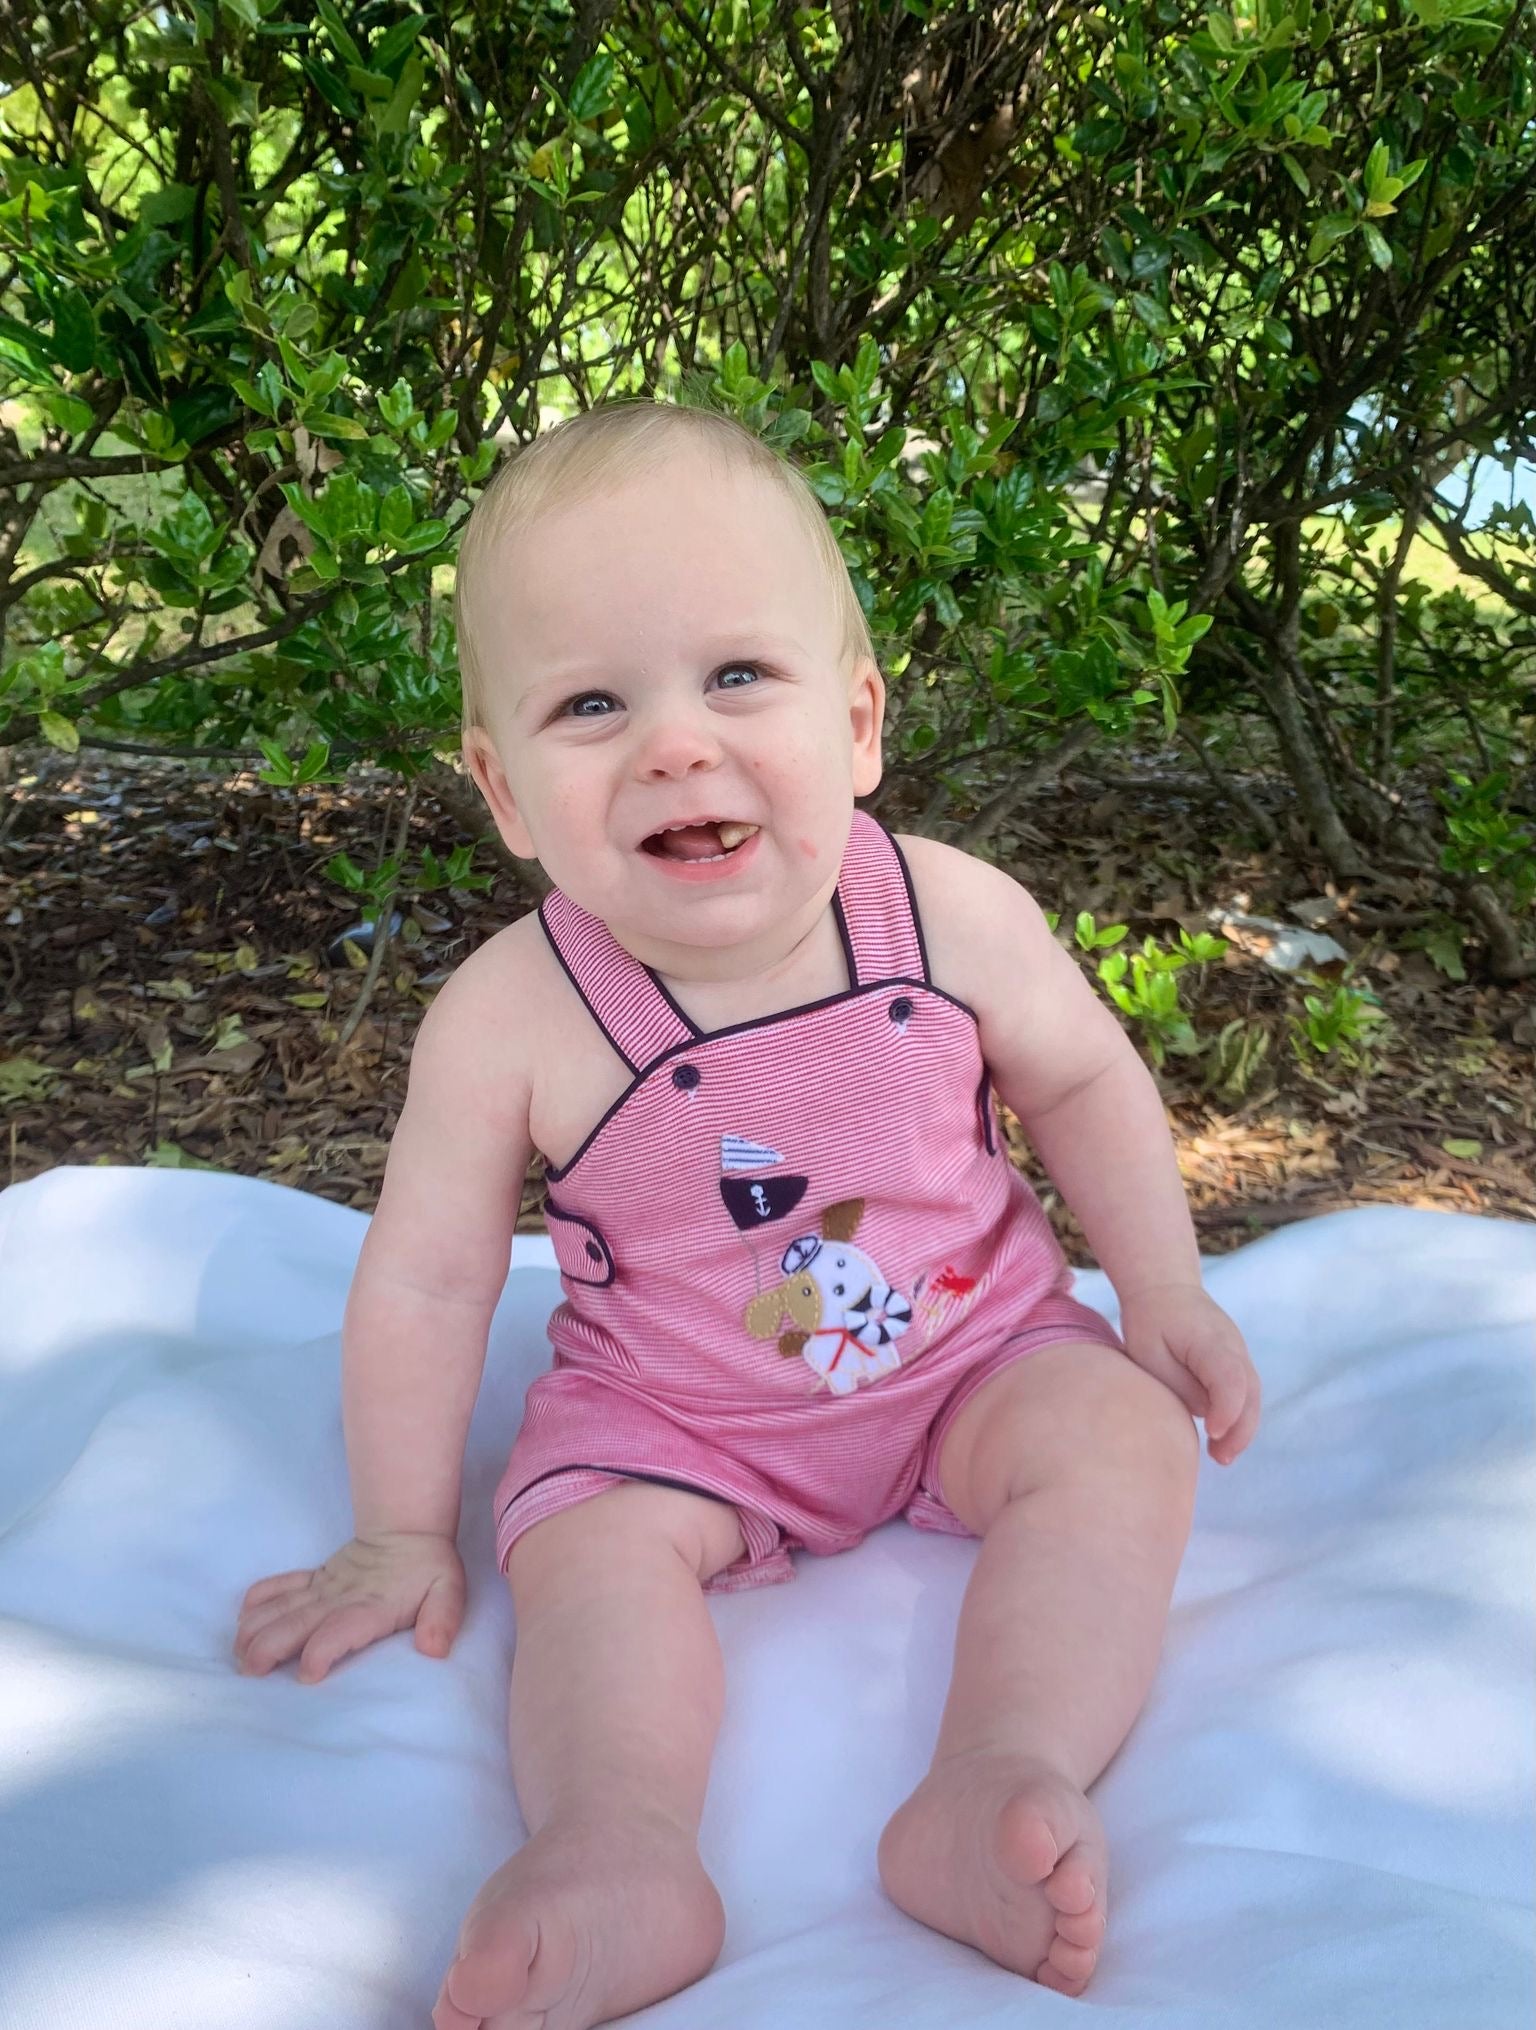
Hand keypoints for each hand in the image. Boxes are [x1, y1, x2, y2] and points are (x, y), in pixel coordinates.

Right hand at [233, 1531, 466, 1683]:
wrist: (408, 1530)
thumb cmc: (429, 1569)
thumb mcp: (449, 1591)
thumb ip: (443, 1618)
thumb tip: (433, 1649)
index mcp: (371, 1606)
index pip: (339, 1630)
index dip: (321, 1651)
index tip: (307, 1674)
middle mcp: (339, 1597)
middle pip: (296, 1622)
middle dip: (269, 1647)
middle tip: (251, 1672)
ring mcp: (322, 1586)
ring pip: (279, 1607)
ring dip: (255, 1630)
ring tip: (239, 1657)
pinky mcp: (312, 1578)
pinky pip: (277, 1586)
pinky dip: (257, 1601)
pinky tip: (241, 1623)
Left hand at [1116, 1282, 1261, 1465]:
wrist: (1164, 1288)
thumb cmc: (1150, 1321)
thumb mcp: (1150, 1352)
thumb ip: (1178, 1384)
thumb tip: (1204, 1411)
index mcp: (1210, 1340)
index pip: (1230, 1378)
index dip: (1226, 1409)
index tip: (1211, 1432)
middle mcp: (1234, 1347)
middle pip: (1250, 1392)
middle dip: (1239, 1430)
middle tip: (1219, 1458)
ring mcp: (1239, 1354)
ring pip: (1253, 1397)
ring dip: (1242, 1429)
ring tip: (1221, 1457)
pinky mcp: (1236, 1363)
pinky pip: (1245, 1394)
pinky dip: (1239, 1418)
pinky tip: (1222, 1441)